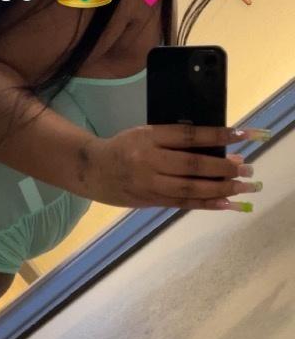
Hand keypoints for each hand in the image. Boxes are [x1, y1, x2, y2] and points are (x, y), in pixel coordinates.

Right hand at [86, 124, 260, 210]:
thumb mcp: (144, 134)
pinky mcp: (150, 201)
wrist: (92, 170)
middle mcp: (148, 161)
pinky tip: (226, 203)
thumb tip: (214, 148)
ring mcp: (149, 184)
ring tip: (243, 186)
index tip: (242, 135)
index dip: (217, 135)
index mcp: (148, 137)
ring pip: (190, 188)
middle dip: (223, 167)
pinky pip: (183, 203)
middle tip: (247, 167)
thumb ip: (172, 140)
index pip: (188, 136)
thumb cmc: (123, 147)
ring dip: (220, 188)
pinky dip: (206, 204)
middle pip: (192, 165)